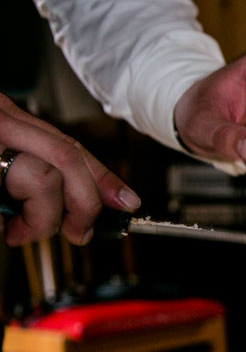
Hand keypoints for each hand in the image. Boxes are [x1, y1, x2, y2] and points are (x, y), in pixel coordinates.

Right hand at [0, 94, 140, 245]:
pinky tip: (7, 227)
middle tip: (80, 232)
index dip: (103, 177)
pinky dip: (22, 219)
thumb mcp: (3, 163)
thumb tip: (85, 209)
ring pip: (44, 176)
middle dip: (85, 202)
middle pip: (68, 155)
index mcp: (8, 119)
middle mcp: (2, 122)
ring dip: (42, 216)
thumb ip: (39, 174)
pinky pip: (19, 192)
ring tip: (21, 232)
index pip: (70, 145)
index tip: (127, 202)